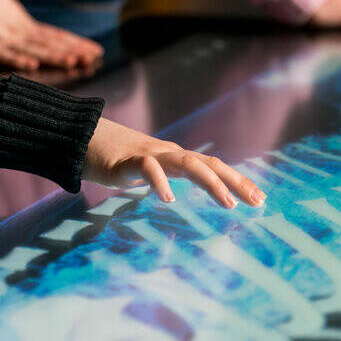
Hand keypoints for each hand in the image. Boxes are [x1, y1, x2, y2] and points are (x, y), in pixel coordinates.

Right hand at [83, 118, 266, 208]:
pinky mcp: (127, 160)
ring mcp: (150, 154)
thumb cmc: (114, 157)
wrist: (82, 137)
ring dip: (210, 182)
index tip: (259, 197)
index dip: (237, 180)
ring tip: (227, 203)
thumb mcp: (145, 171)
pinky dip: (160, 182)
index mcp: (175, 158)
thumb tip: (173, 193)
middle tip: (257, 201)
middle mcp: (169, 153)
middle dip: (236, 182)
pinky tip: (168, 199)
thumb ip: (162, 178)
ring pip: (187, 163)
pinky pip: (148, 169)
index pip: (213, 167)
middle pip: (209, 164)